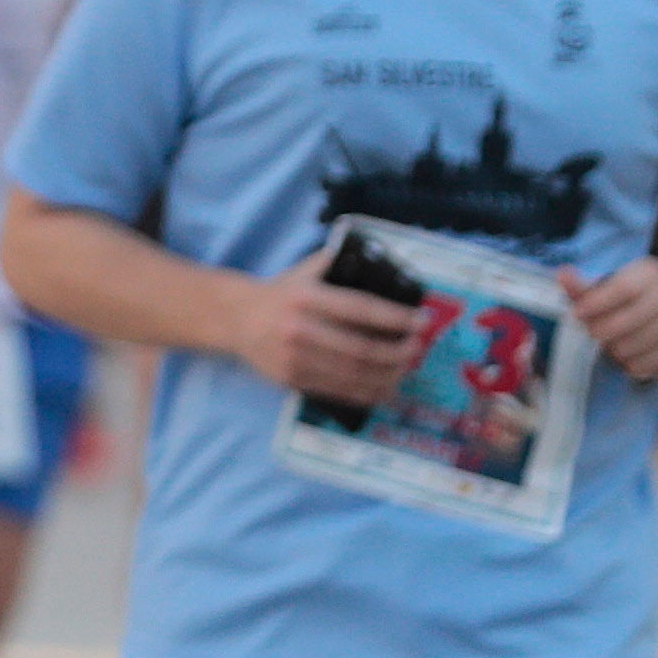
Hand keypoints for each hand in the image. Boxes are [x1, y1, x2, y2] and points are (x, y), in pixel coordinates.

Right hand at [240, 250, 426, 409]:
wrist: (236, 319)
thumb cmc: (281, 294)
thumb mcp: (306, 271)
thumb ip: (340, 264)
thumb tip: (385, 264)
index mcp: (306, 297)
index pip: (360, 309)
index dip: (395, 318)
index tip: (422, 321)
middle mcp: (299, 329)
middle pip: (359, 348)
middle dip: (397, 352)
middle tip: (417, 349)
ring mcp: (293, 358)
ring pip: (350, 374)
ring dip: (386, 376)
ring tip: (406, 370)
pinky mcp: (290, 379)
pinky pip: (334, 390)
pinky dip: (364, 393)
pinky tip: (384, 389)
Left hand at [562, 253, 657, 380]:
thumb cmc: (635, 297)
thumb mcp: (613, 284)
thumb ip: (585, 287)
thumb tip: (563, 274)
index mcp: (650, 275)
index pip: (621, 289)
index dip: (596, 304)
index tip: (578, 313)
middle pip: (618, 325)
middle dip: (599, 332)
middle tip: (596, 332)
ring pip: (626, 350)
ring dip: (613, 351)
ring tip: (617, 341)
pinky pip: (641, 367)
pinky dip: (630, 364)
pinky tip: (633, 352)